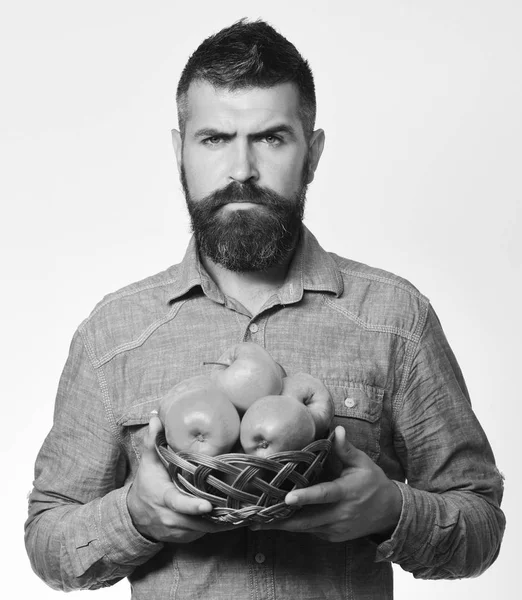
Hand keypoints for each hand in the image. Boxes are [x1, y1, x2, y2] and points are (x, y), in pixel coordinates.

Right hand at [126, 414, 236, 542]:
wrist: (135, 516)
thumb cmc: (147, 484)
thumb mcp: (148, 463)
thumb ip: (153, 441)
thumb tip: (156, 417)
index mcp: (164, 498)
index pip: (178, 504)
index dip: (193, 506)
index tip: (207, 505)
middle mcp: (171, 518)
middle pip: (197, 520)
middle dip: (218, 515)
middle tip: (241, 506)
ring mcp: (178, 531)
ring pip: (204, 529)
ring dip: (222, 522)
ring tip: (243, 511)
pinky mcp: (185, 538)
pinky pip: (204, 533)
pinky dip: (218, 526)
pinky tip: (234, 517)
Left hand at [252, 426, 401, 542]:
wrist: (390, 512)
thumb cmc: (373, 482)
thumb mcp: (362, 463)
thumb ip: (346, 449)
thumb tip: (337, 429)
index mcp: (347, 492)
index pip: (324, 494)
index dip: (306, 497)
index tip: (287, 498)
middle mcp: (340, 513)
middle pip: (308, 519)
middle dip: (282, 519)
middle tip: (258, 517)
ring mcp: (336, 528)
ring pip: (306, 528)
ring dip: (283, 525)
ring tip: (258, 522)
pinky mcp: (333, 536)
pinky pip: (311, 531)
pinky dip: (295, 527)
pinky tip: (276, 522)